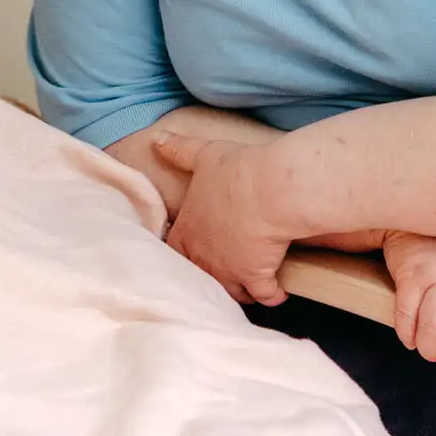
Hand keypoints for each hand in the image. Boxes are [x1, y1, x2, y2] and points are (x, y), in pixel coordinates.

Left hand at [152, 131, 292, 306]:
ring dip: (240, 289)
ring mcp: (229, 271)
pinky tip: (277, 292)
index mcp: (188, 229)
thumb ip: (179, 150)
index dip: (184, 252)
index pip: (176, 250)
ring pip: (231, 290)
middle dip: (212, 276)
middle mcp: (203, 255)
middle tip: (224, 274)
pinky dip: (271, 295)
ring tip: (248, 286)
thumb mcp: (203, 154)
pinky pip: (264, 295)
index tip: (194, 253)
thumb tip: (158, 139)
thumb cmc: (236, 171)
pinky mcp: (257, 277)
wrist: (268, 190)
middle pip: (202, 276)